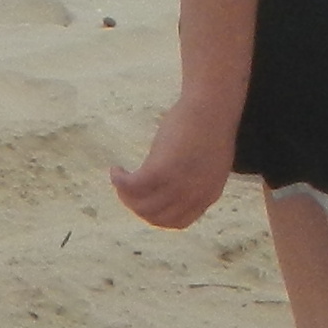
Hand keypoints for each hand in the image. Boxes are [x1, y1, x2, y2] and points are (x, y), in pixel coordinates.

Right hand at [112, 90, 238, 231]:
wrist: (212, 105)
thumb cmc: (210, 124)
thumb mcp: (208, 159)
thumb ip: (196, 176)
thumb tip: (177, 178)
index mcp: (208, 195)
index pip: (177, 222)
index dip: (156, 215)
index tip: (145, 200)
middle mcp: (192, 196)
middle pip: (156, 217)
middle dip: (137, 207)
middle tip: (127, 190)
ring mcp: (178, 185)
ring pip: (141, 206)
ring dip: (125, 195)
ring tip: (119, 179)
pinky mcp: (161, 169)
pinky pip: (132, 186)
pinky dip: (119, 181)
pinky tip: (115, 170)